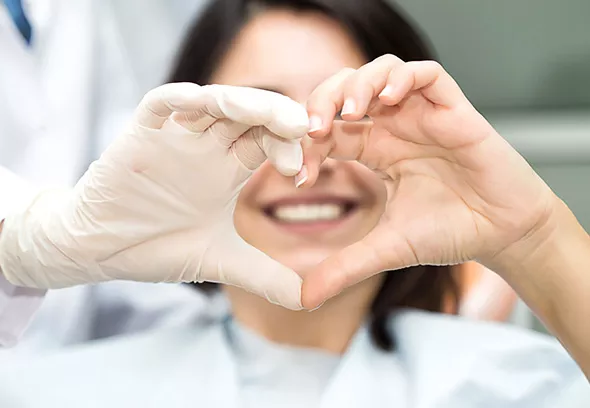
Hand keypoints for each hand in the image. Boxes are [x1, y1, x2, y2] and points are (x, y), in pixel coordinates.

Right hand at [0, 83, 307, 309]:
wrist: (100, 250)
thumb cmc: (156, 247)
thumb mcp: (220, 262)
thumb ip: (265, 277)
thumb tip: (310, 300)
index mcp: (228, 169)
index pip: (267, 142)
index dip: (288, 149)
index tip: (300, 173)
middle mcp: (206, 147)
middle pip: (248, 116)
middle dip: (277, 117)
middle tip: (303, 128)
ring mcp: (174, 138)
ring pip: (213, 103)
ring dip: (243, 102)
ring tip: (272, 115)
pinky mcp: (139, 135)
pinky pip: (159, 105)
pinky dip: (178, 99)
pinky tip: (201, 101)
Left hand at [300, 55, 557, 308]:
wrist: (502, 233)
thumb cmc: (449, 232)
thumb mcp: (386, 249)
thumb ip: (345, 267)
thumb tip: (304, 299)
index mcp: (374, 151)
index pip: (328, 131)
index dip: (307, 144)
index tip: (300, 174)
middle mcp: (394, 127)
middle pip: (346, 90)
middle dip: (322, 101)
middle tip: (313, 128)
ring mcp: (422, 115)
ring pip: (381, 71)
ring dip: (358, 84)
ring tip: (350, 112)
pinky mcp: (453, 110)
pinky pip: (426, 74)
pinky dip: (402, 78)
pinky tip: (389, 100)